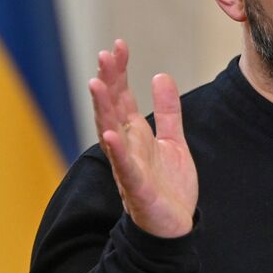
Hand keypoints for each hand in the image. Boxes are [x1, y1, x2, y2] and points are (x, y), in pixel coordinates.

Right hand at [88, 39, 197, 236]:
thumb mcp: (173, 140)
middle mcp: (127, 147)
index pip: (123, 97)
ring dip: (103, 109)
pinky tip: (111, 134)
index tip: (118, 46)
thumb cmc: (169, 185)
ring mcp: (129, 166)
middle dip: (108, 82)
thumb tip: (160, 76)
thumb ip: (167, 111)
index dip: (120, 72)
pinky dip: (117, 151)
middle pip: (113, 108)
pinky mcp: (137, 188)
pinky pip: (124, 167)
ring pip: (111, 133)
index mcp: (135, 135)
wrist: (175, 226)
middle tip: (104, 54)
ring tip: (97, 84)